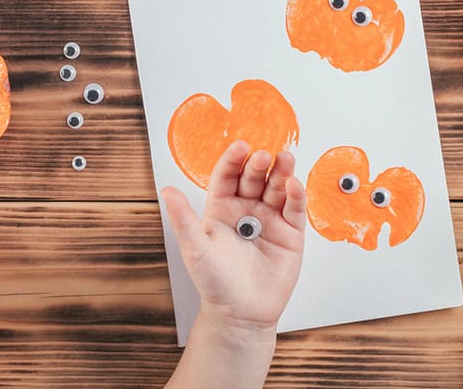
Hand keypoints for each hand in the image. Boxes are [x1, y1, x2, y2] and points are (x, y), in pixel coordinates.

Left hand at [161, 140, 306, 336]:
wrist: (241, 315)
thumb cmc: (215, 283)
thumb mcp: (195, 249)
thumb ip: (183, 219)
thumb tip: (166, 190)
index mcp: (222, 208)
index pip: (227, 176)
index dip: (233, 160)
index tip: (239, 146)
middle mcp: (247, 209)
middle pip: (254, 178)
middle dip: (259, 164)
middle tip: (262, 156)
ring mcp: (270, 219)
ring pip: (277, 188)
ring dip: (282, 172)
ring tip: (284, 158)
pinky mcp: (291, 233)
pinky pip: (294, 209)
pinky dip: (296, 195)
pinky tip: (294, 184)